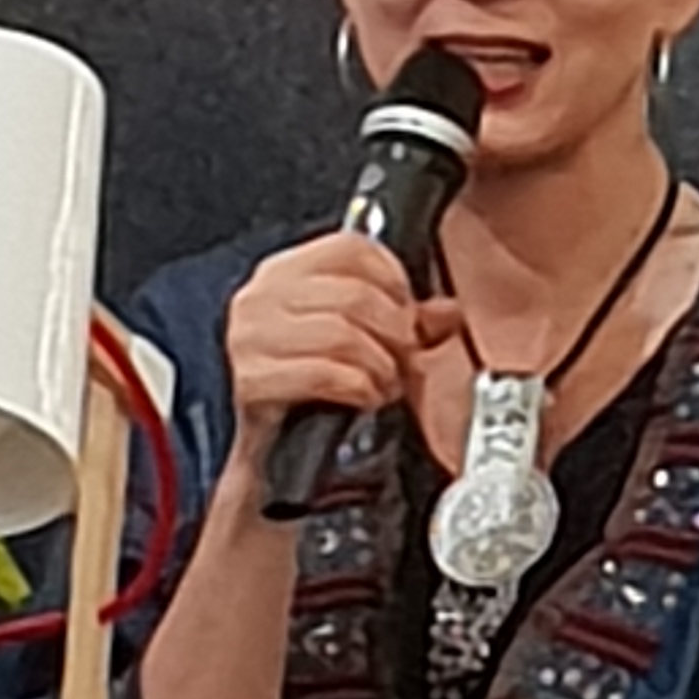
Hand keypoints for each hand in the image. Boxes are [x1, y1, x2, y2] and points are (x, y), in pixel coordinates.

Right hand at [221, 232, 457, 456]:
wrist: (269, 451)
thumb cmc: (310, 390)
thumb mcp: (357, 341)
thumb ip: (402, 320)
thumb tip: (447, 313)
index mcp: (284, 272)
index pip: (351, 247)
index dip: (393, 279)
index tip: (405, 311)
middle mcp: (261, 296)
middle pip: (354, 294)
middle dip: (393, 332)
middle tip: (401, 357)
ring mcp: (251, 337)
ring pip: (344, 334)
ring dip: (380, 365)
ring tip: (383, 381)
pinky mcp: (252, 381)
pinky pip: (326, 374)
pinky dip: (359, 387)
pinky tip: (364, 397)